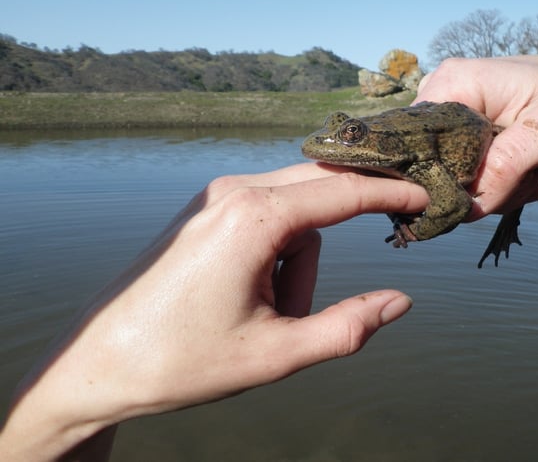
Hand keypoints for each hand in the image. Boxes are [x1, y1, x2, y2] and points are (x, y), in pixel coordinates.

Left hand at [0, 164, 428, 460]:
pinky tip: (258, 291)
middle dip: (357, 211)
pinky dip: (281, 248)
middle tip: (397, 222)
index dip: (392, 193)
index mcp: (253, 219)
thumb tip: (401, 302)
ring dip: (304, 255)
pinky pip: (266, 213)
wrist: (99, 362)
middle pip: (322, 186)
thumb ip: (347, 328)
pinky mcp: (205, 210)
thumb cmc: (183, 361)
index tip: (427, 195)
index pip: (344, 192)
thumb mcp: (277, 354)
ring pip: (294, 207)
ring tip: (275, 311)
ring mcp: (215, 197)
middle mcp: (233, 193)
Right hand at [415, 55, 537, 217]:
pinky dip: (496, 187)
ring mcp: (448, 119)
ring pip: (451, 180)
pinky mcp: (459, 136)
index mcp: (453, 84)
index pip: (421, 148)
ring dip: (496, 190)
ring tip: (534, 170)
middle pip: (435, 169)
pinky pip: (463, 179)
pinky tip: (526, 173)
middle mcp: (440, 98)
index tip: (501, 185)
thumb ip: (509, 166)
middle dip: (482, 188)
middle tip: (530, 176)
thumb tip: (468, 208)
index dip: (450, 180)